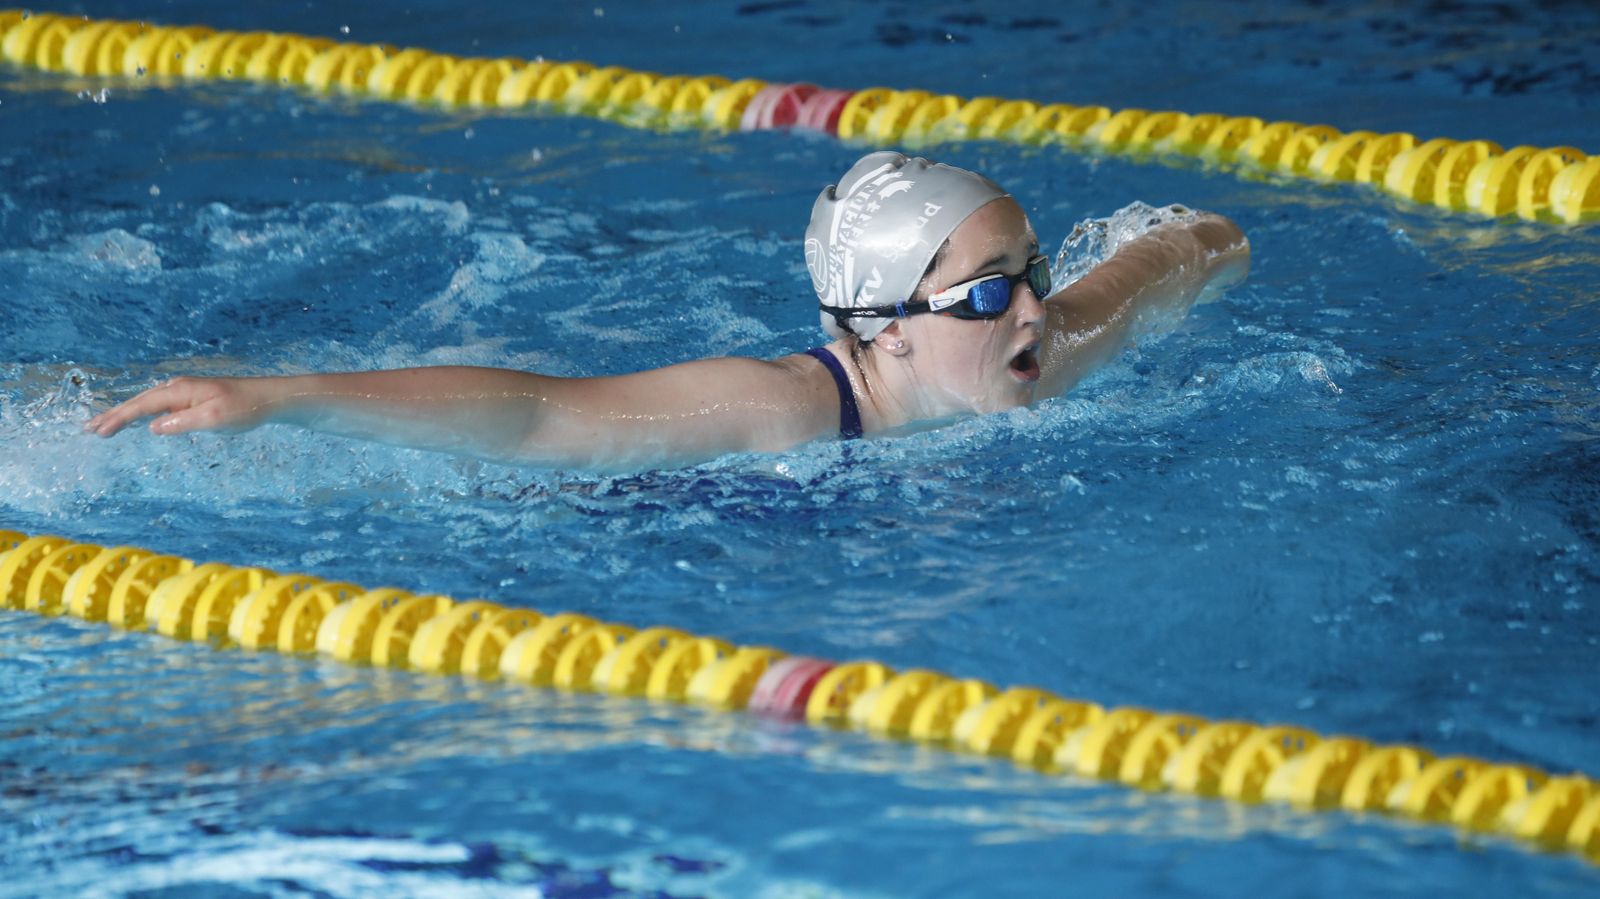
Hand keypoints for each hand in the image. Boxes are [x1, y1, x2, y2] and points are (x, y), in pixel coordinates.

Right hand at [85, 376, 279, 437]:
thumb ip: (183, 422)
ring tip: (103, 424)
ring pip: (147, 403)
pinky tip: (136, 419)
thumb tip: (154, 427)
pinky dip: (141, 412)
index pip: (143, 406)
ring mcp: (185, 392)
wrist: (268, 398)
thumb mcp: (215, 419)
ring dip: (124, 413)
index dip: (119, 418)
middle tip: (88, 429)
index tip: (99, 431)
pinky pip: (159, 405)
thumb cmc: (245, 408)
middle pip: (139, 402)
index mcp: (181, 391)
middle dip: (113, 415)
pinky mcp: (192, 398)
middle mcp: (178, 388)